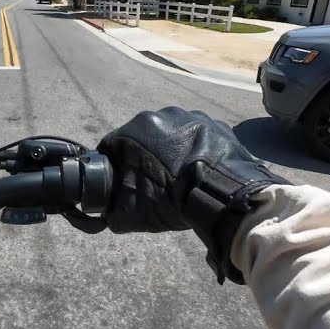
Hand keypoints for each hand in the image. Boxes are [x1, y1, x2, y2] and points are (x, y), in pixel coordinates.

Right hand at [97, 107, 287, 282]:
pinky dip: (197, 150)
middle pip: (144, 137)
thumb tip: (108, 214)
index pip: (112, 146)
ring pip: (173, 135)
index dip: (114, 166)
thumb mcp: (131, 213)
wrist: (221, 195)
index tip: (121, 182)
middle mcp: (161, 114)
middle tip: (155, 181)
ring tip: (182, 177)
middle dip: (145, 157)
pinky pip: (199, 137)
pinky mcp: (216, 124)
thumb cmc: (171, 199)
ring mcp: (192, 116)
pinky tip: (201, 171)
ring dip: (172, 151)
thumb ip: (112, 211)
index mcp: (134, 128)